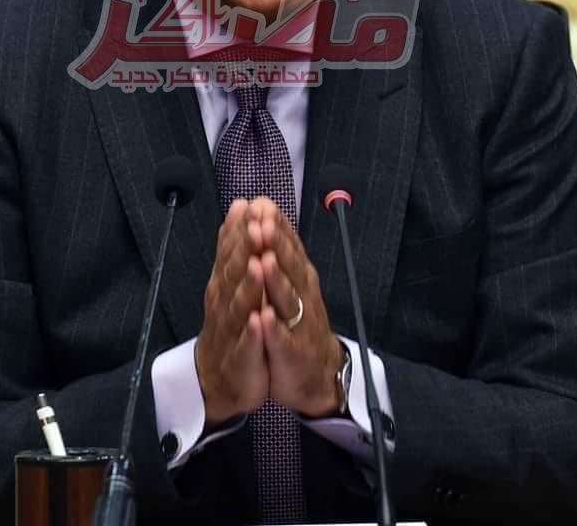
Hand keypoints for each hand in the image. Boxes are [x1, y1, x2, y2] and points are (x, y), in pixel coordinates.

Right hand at [195, 200, 269, 428]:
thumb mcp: (232, 281)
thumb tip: (240, 206)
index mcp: (224, 282)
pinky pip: (246, 345)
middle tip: (254, 226)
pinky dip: (251, 333)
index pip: (230, 251)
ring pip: (239, 305)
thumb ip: (235, 244)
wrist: (222, 378)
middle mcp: (224, 302)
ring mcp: (231, 331)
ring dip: (248, 285)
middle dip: (243, 249)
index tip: (248, 206)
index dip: (238, 230)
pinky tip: (257, 320)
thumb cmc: (231, 323)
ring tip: (256, 264)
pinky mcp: (241, 359)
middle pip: (233, 273)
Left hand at [250, 198, 344, 417]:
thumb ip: (276, 244)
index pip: (287, 245)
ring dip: (276, 280)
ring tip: (264, 262)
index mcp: (297, 275)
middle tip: (262, 224)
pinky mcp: (293, 352)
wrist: (315, 371)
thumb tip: (262, 206)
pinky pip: (283, 339)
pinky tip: (264, 317)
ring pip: (287, 298)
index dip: (276, 226)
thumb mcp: (288, 279)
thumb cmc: (297, 318)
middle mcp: (302, 294)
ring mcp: (299, 323)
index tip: (262, 205)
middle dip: (276, 245)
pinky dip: (274, 329)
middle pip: (289, 266)